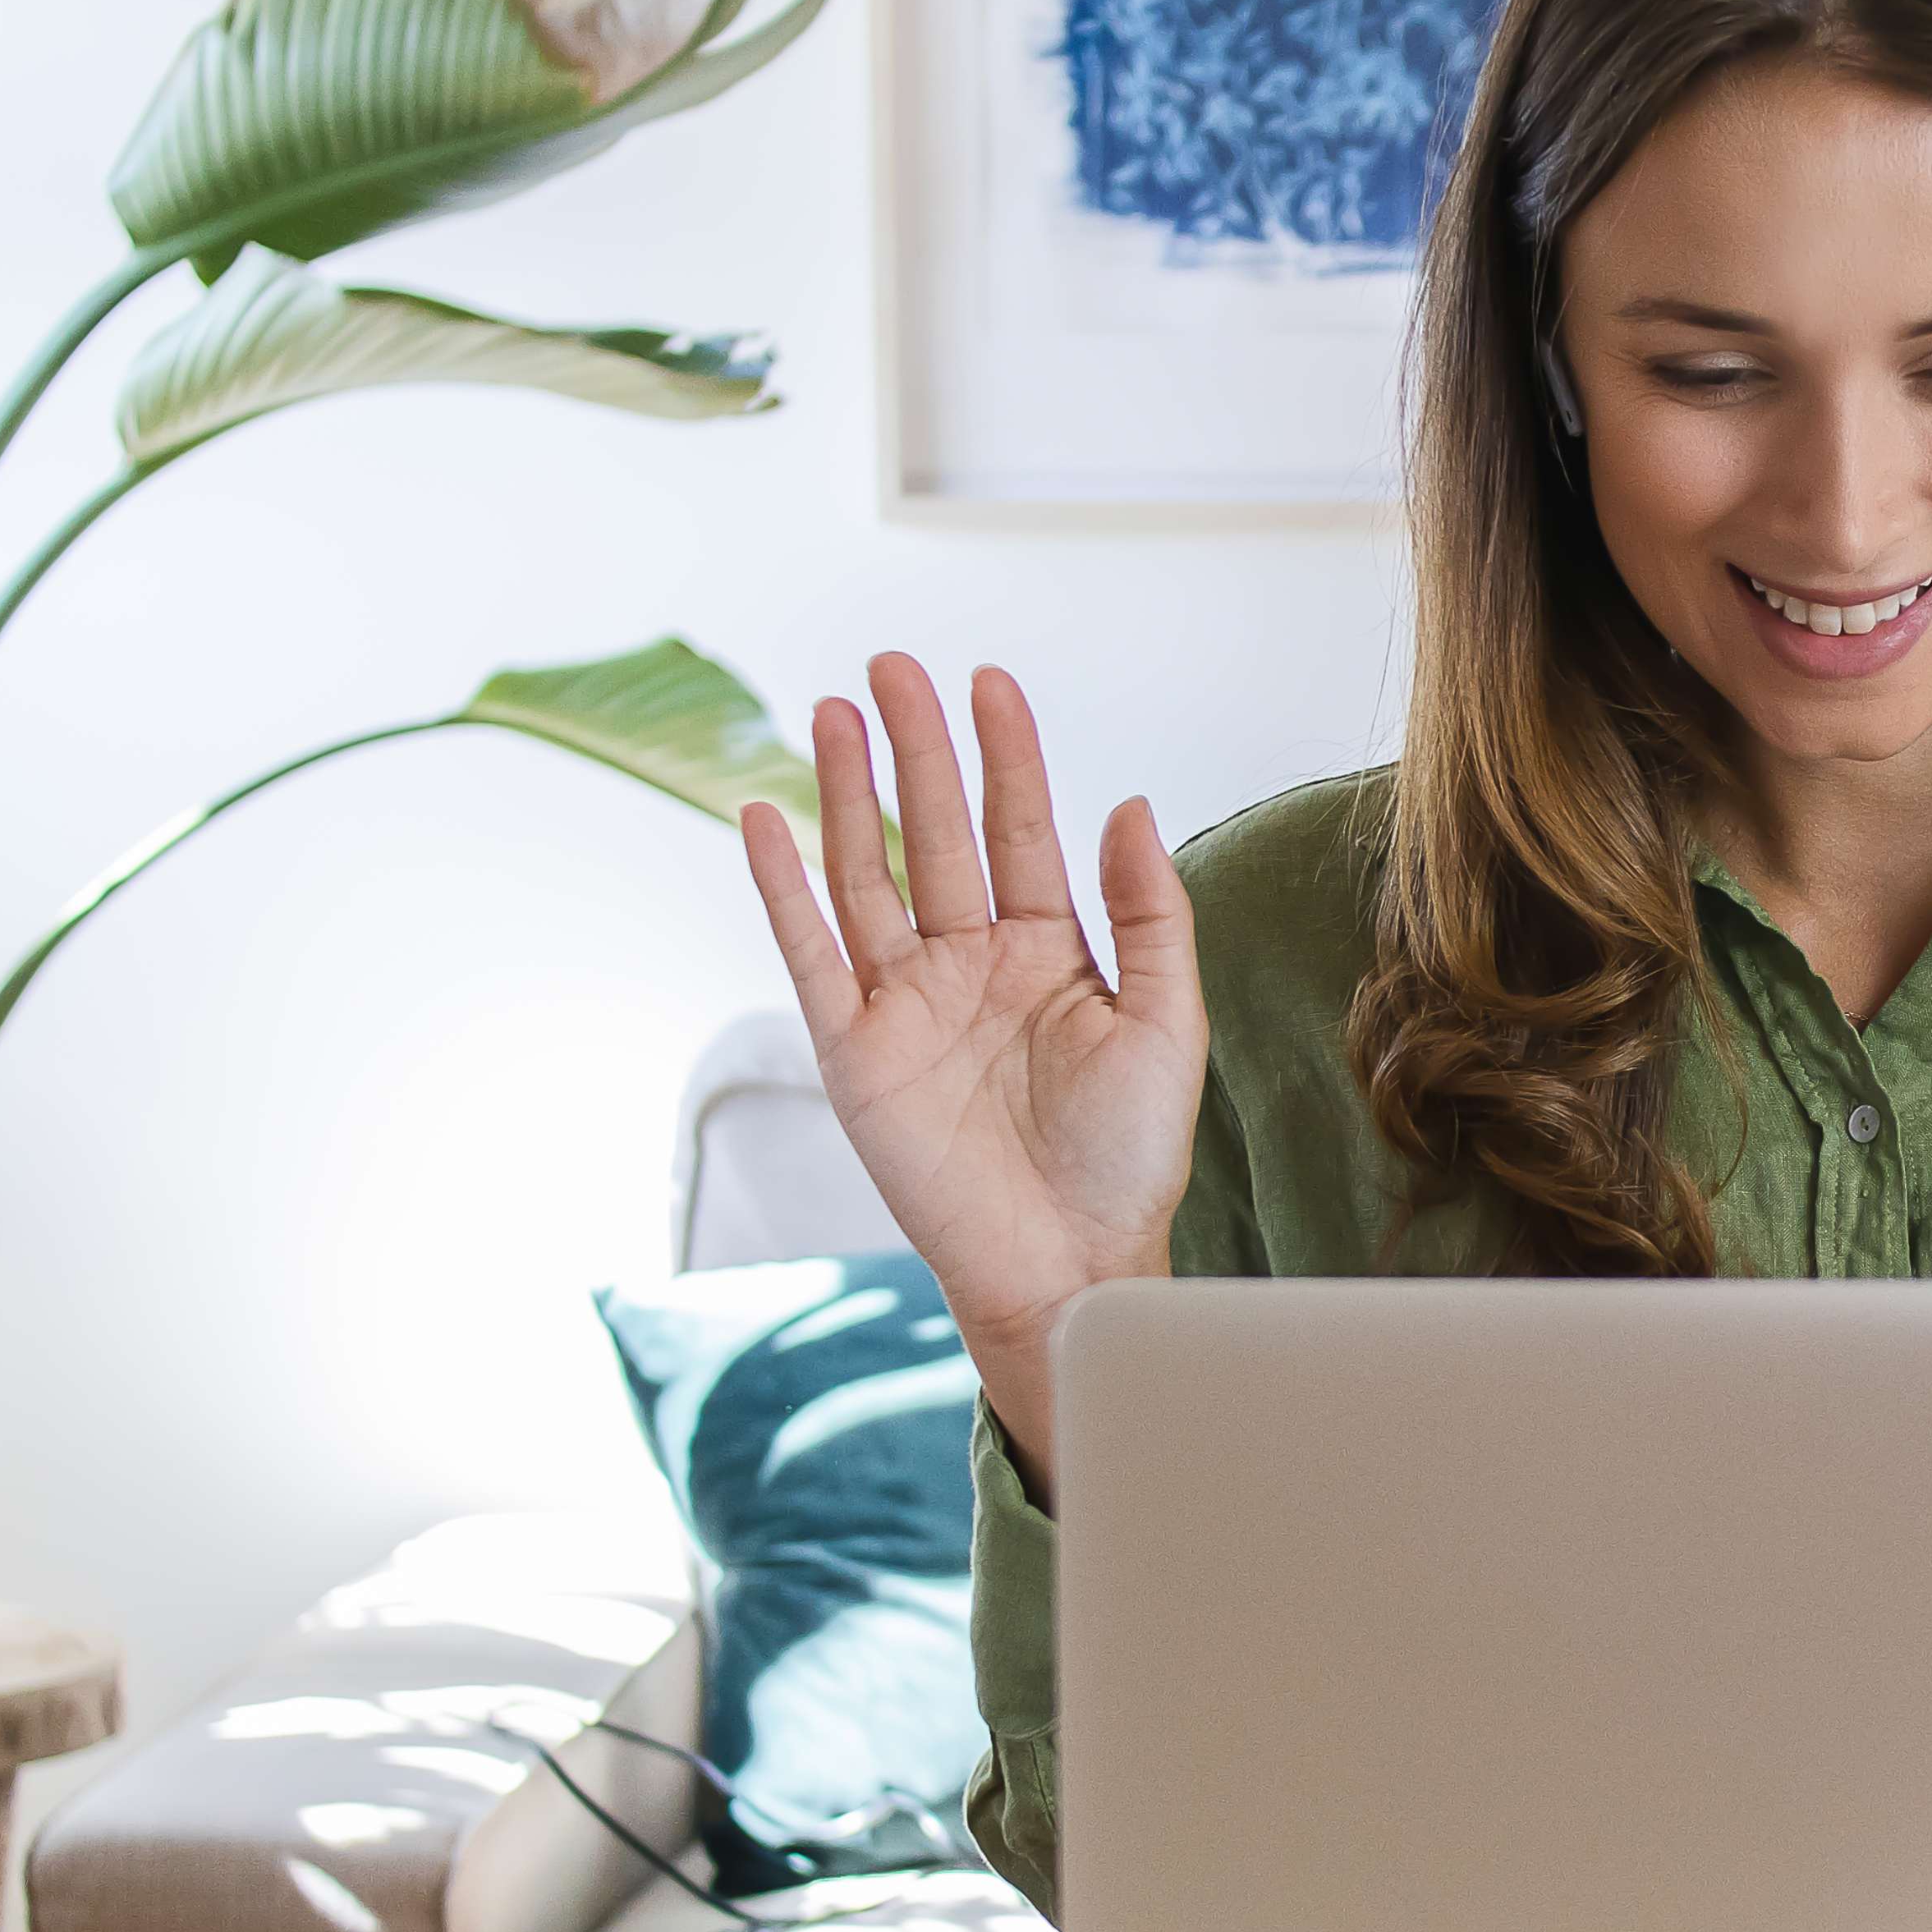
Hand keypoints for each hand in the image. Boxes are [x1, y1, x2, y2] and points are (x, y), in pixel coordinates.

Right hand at [736, 656, 1203, 1489]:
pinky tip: (764, 817)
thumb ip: (1149, 915)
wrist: (1071, 1264)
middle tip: (893, 667)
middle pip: (935, 834)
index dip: (1006, 755)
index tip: (989, 680)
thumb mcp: (1166, 1025)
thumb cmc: (1127, 1159)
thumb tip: (1128, 801)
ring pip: (867, 875)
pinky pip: (811, 954)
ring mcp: (905, 1004)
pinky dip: (784, 887)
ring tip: (830, 712)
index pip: (1019, 830)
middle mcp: (969, 966)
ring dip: (846, 794)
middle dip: (916, 750)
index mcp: (1048, 953)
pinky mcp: (854, 1052)